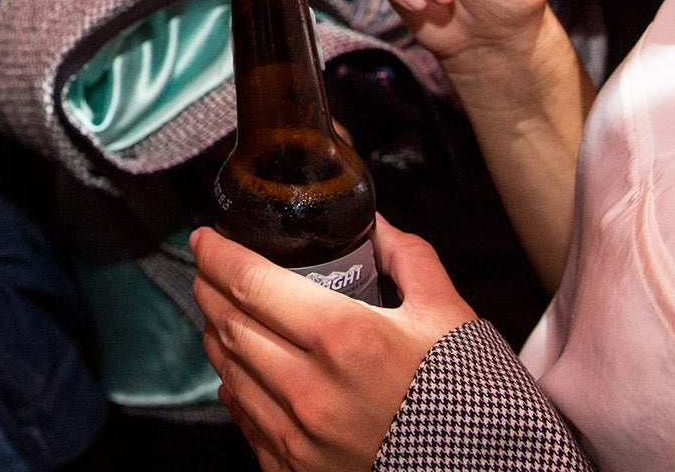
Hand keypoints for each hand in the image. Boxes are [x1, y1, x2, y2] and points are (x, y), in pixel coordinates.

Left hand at [193, 219, 474, 471]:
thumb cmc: (468, 398)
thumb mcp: (447, 315)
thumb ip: (407, 258)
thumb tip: (375, 227)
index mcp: (344, 338)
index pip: (250, 284)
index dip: (217, 255)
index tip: (206, 238)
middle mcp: (311, 390)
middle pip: (229, 325)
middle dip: (209, 288)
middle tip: (209, 267)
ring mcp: (300, 438)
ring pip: (229, 371)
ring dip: (217, 334)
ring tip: (223, 312)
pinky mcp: (298, 471)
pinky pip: (246, 421)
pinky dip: (236, 388)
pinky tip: (242, 372)